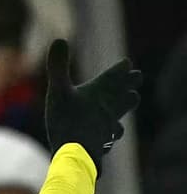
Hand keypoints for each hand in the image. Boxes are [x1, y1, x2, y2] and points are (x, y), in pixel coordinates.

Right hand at [44, 39, 141, 172]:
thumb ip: (57, 66)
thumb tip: (59, 39)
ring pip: (121, 112)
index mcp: (98, 93)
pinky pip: (113, 131)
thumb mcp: (57, 90)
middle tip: (137, 78)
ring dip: (126, 104)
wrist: (75, 154)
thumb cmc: (66, 120)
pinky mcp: (103, 141)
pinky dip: (115, 126)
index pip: (114, 77)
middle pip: (123, 94)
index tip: (127, 63)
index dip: (121, 69)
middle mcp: (107, 108)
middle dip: (129, 85)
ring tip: (132, 98)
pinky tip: (114, 131)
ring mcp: (107, 126)